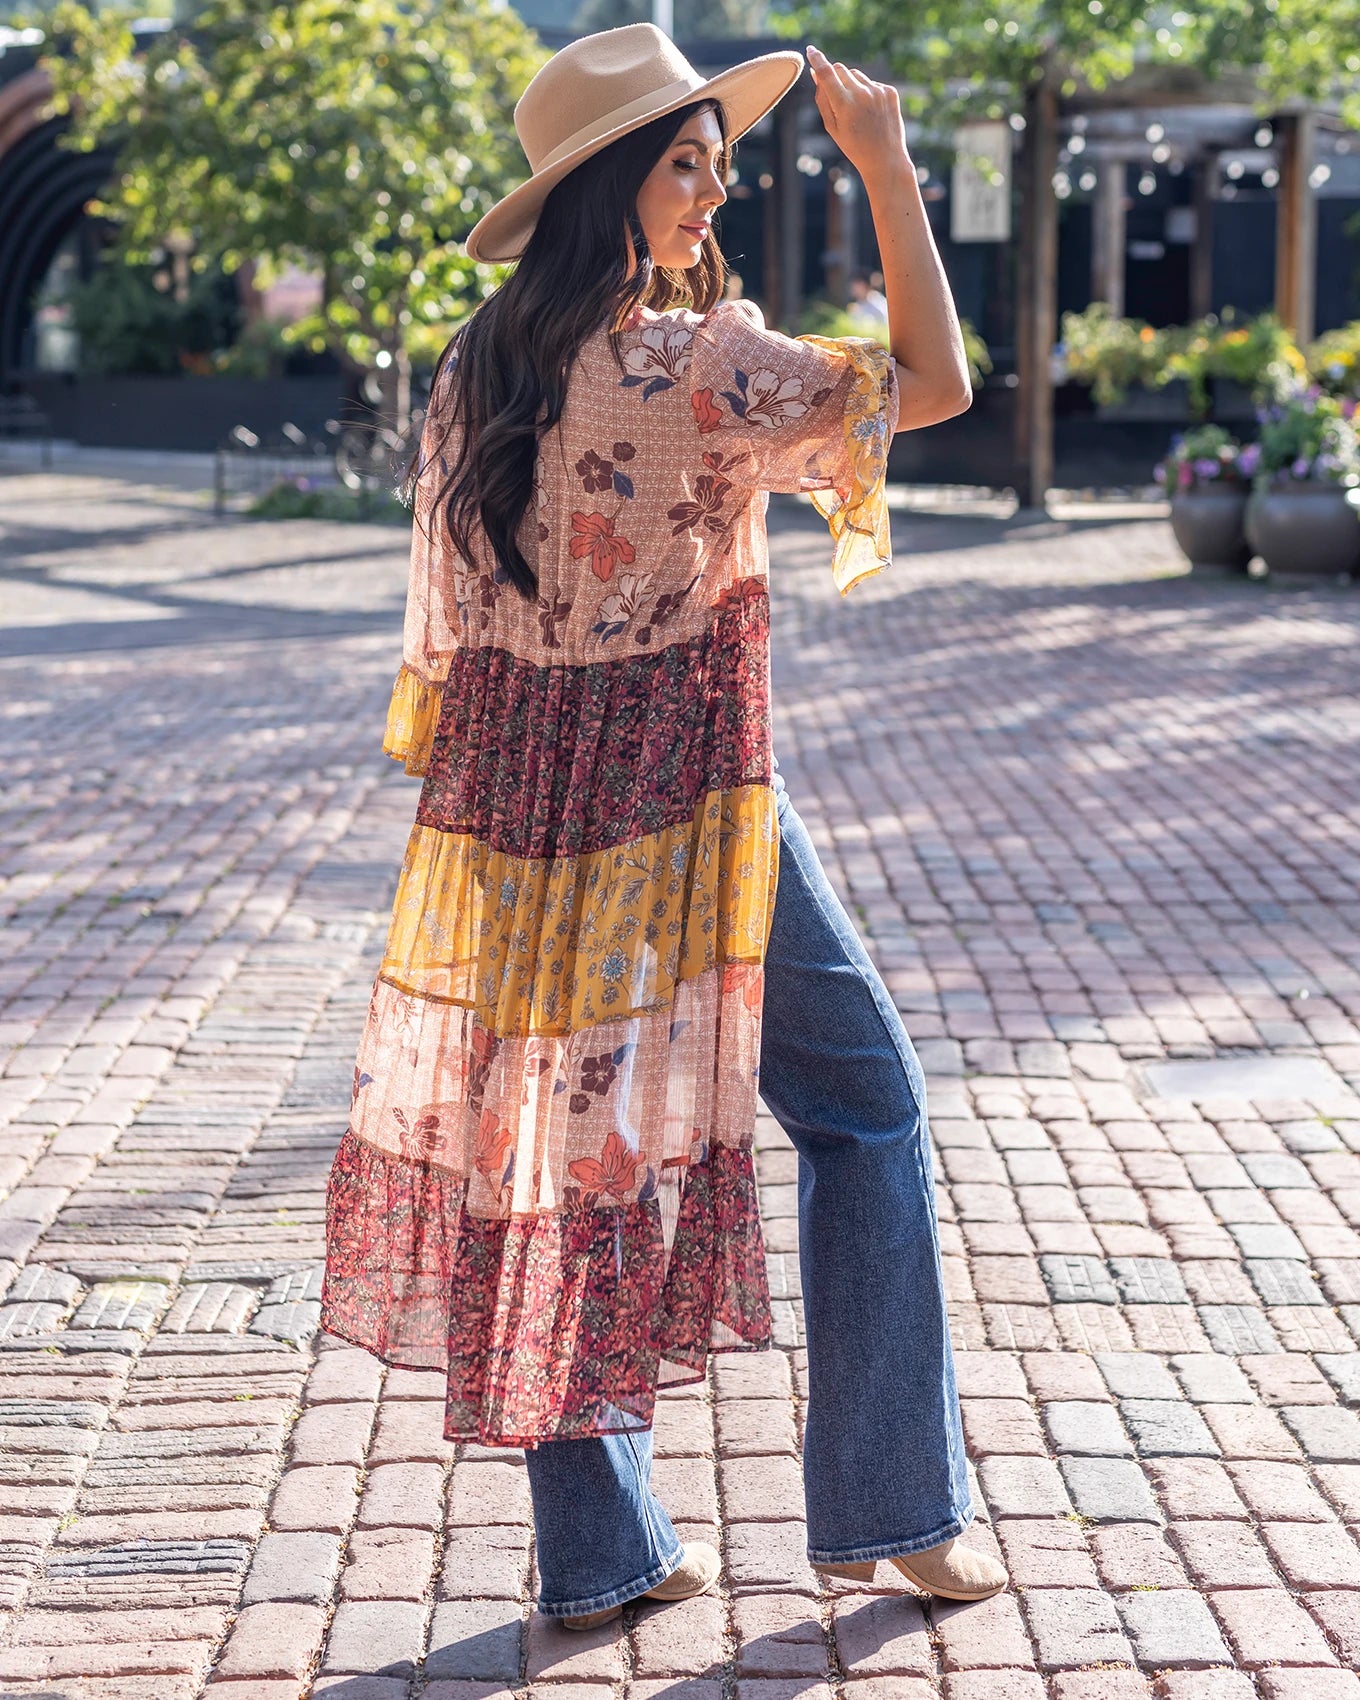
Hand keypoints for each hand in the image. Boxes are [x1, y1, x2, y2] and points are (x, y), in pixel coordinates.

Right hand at [805, 44, 909, 180]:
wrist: (885, 159)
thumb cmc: (854, 146)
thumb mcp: (832, 127)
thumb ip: (822, 99)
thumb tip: (816, 74)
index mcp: (844, 104)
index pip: (827, 73)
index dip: (817, 59)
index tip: (811, 50)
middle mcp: (862, 93)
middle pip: (841, 69)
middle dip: (835, 77)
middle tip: (836, 96)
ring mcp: (878, 91)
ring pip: (856, 75)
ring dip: (852, 86)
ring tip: (857, 111)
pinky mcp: (890, 91)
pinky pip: (872, 83)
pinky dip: (868, 93)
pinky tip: (872, 113)